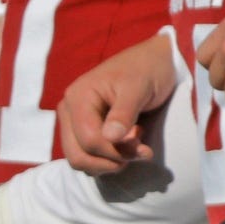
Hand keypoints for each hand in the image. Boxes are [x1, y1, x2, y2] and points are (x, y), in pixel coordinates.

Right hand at [57, 34, 179, 173]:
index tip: (144, 150)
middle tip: (141, 152)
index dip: (116, 152)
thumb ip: (124, 113)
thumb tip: (110, 138)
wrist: (155, 61)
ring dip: (110, 162)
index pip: (88, 140)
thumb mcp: (139, 88)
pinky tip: (128, 145)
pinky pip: (88, 156)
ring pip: (80, 160)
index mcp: (78, 98)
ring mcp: (73, 122)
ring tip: (135, 145)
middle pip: (78, 156)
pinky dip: (108, 159)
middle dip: (111, 162)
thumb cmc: (148, 70)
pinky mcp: (83, 130)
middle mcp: (69, 112)